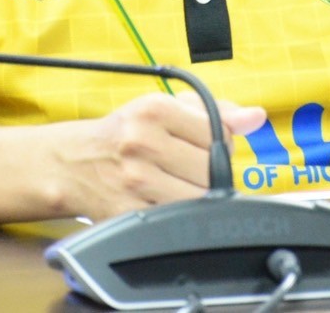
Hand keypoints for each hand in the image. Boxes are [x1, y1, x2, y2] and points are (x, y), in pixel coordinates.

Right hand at [60, 92, 265, 220]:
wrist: (74, 162)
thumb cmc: (126, 133)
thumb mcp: (164, 108)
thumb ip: (215, 111)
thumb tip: (255, 117)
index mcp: (155, 109)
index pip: (217, 134)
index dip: (221, 145)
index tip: (207, 146)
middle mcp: (142, 142)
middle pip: (211, 169)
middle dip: (209, 172)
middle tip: (191, 169)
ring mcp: (134, 180)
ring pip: (198, 199)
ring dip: (196, 197)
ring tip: (179, 184)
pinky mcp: (127, 213)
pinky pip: (175, 221)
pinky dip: (178, 216)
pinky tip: (165, 201)